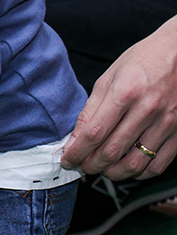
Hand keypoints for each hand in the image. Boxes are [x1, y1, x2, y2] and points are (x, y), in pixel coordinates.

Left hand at [62, 17, 176, 179]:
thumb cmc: (144, 61)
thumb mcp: (110, 77)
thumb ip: (91, 109)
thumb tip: (76, 137)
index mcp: (125, 93)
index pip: (94, 133)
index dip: (77, 152)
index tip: (67, 159)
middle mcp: (147, 110)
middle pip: (112, 152)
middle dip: (90, 165)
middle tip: (80, 166)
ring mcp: (167, 123)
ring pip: (134, 163)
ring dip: (112, 173)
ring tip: (100, 169)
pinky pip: (157, 164)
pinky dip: (138, 173)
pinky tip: (126, 167)